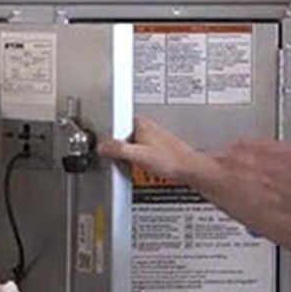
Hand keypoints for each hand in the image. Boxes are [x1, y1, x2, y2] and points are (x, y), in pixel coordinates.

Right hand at [97, 116, 218, 182]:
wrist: (189, 169)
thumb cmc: (171, 160)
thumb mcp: (138, 155)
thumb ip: (118, 149)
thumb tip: (101, 146)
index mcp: (140, 122)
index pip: (115, 124)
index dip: (108, 137)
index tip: (104, 147)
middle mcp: (146, 126)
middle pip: (121, 135)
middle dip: (118, 147)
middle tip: (120, 159)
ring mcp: (152, 136)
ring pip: (130, 144)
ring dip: (128, 155)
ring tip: (134, 164)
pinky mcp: (156, 146)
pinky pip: (139, 151)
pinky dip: (137, 159)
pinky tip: (142, 166)